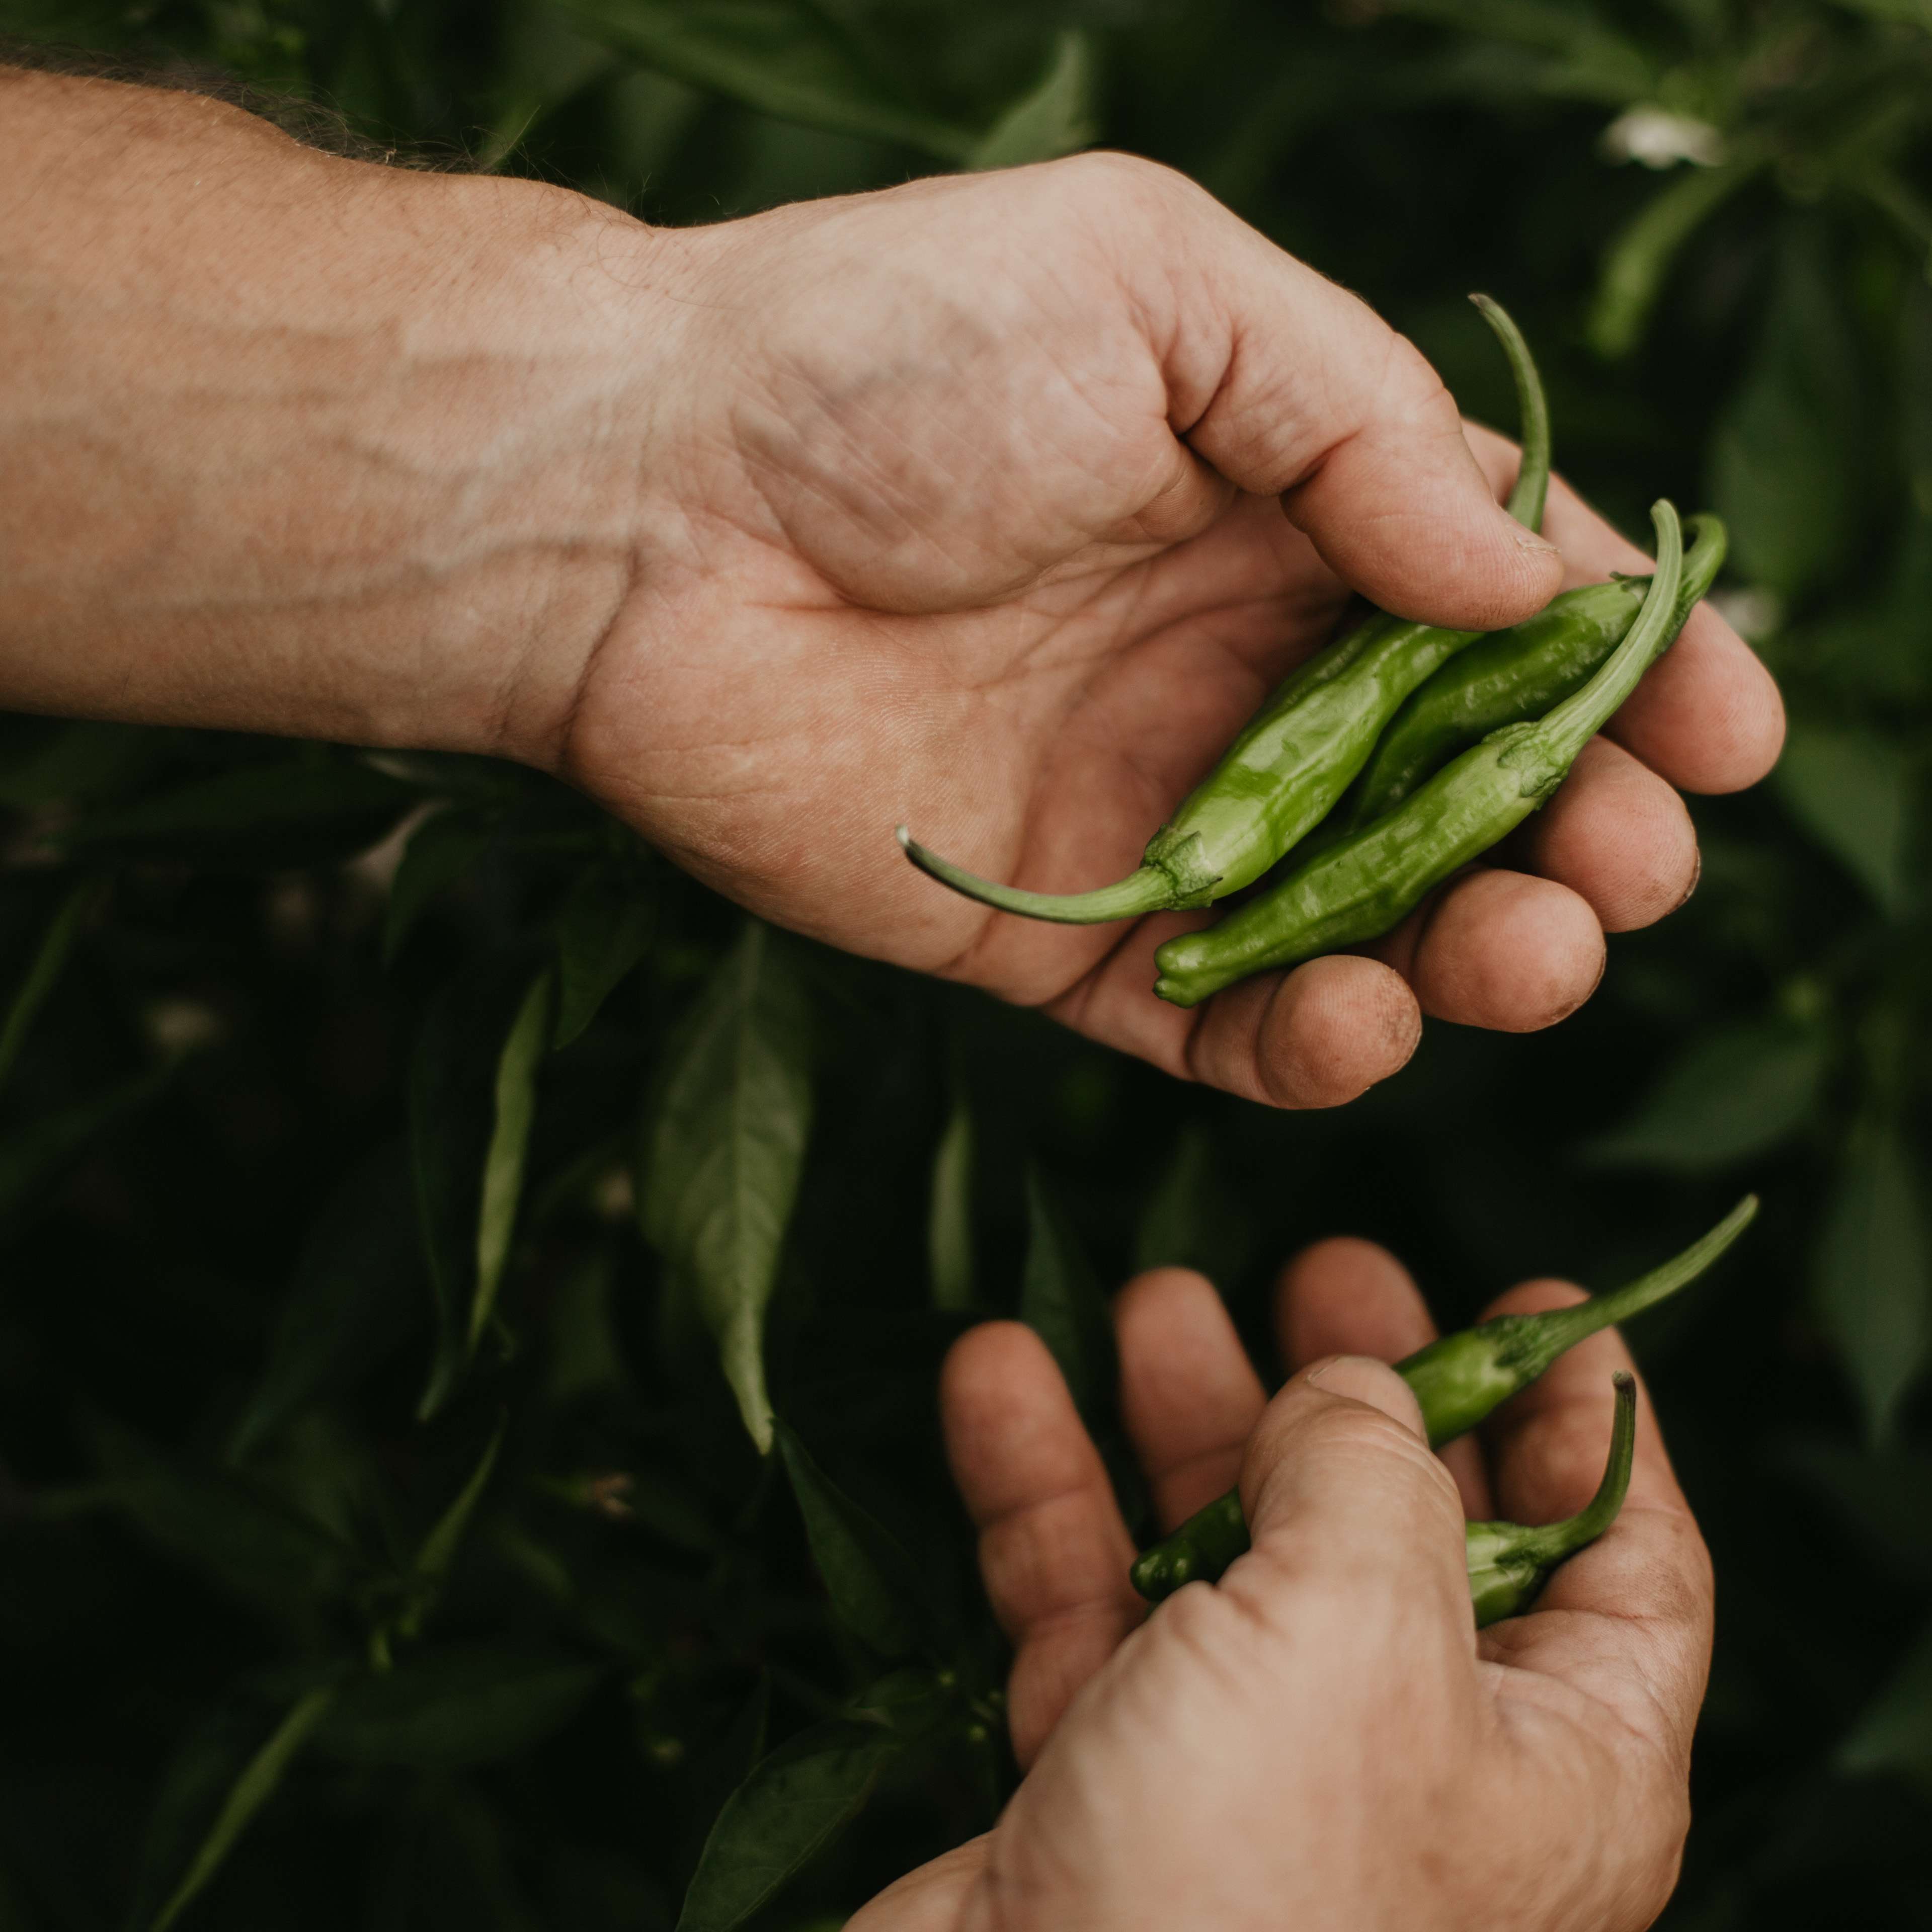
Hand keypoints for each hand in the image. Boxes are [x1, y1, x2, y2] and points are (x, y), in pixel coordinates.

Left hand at [555, 157, 1781, 1107]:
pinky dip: (1309, 1046)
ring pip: (1371, 927)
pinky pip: (1217, 1024)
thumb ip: (1360, 424)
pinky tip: (1361, 1017)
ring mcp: (1156, 819)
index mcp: (1287, 520)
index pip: (1506, 620)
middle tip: (1627, 867)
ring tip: (1527, 948)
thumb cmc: (888, 352)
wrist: (648, 503)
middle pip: (1465, 794)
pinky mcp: (1059, 938)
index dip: (1632, 679)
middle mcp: (1237, 679)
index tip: (1728, 729)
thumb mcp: (1160, 290)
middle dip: (1581, 837)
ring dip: (1478, 955)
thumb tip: (1515, 584)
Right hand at [845, 1243, 1713, 1929]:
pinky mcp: (1109, 1779)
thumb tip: (1350, 1391)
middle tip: (1324, 1273)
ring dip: (1185, 1423)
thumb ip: (1371, 1472)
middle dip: (1360, 1395)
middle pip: (1408, 1532)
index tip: (1538, 1302)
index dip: (1591, 1424)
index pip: (1623, 1564)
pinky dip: (1044, 1490)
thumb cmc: (1246, 1886)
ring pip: (1232, 1555)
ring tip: (1151, 1304)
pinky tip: (997, 1378)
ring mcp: (1253, 1773)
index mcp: (1551, 1763)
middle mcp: (1413, 1767)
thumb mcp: (1357, 1628)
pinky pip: (1087, 1600)